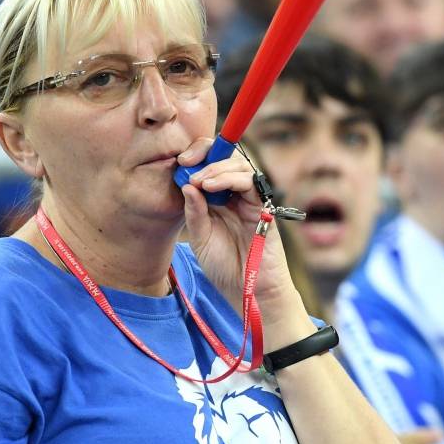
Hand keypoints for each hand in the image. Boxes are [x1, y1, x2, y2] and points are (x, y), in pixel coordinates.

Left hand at [178, 137, 304, 322]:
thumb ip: (194, 212)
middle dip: (206, 154)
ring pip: (241, 166)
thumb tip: (186, 185)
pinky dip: (231, 179)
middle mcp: (235, 195)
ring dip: (218, 167)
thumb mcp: (200, 237)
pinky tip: (212, 186)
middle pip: (228, 158)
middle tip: (187, 163)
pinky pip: (252, 183)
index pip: (212, 164)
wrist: (246, 289)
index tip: (180, 162)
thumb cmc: (224, 266)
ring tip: (200, 180)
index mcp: (219, 199)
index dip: (198, 156)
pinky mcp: (263, 208)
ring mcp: (250, 200)